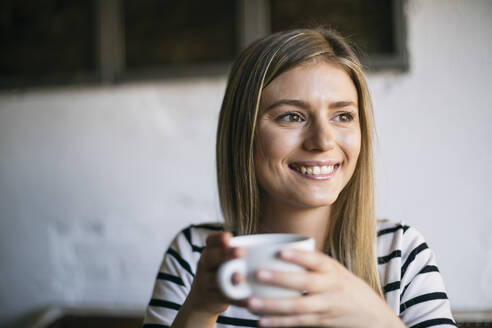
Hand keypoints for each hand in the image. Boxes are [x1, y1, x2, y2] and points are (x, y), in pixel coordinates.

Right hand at [185, 231, 243, 315]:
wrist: (202, 300)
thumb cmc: (218, 273)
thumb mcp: (220, 260)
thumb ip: (233, 251)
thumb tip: (265, 245)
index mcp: (209, 252)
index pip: (210, 241)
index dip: (218, 238)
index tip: (229, 236)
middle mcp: (205, 265)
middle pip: (211, 258)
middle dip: (225, 255)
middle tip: (240, 252)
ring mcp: (207, 282)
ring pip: (216, 280)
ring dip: (230, 278)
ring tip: (240, 277)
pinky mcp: (213, 298)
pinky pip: (225, 298)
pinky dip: (237, 300)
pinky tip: (248, 300)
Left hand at [245, 249, 404, 327]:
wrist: (371, 315)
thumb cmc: (342, 285)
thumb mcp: (333, 269)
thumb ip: (310, 261)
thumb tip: (274, 248)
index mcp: (331, 269)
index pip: (316, 260)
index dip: (299, 256)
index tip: (280, 251)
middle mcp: (330, 286)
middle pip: (305, 283)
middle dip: (280, 279)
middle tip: (258, 274)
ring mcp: (326, 306)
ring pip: (299, 307)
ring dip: (273, 306)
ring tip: (252, 302)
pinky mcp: (321, 322)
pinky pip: (298, 323)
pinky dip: (279, 323)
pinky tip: (262, 322)